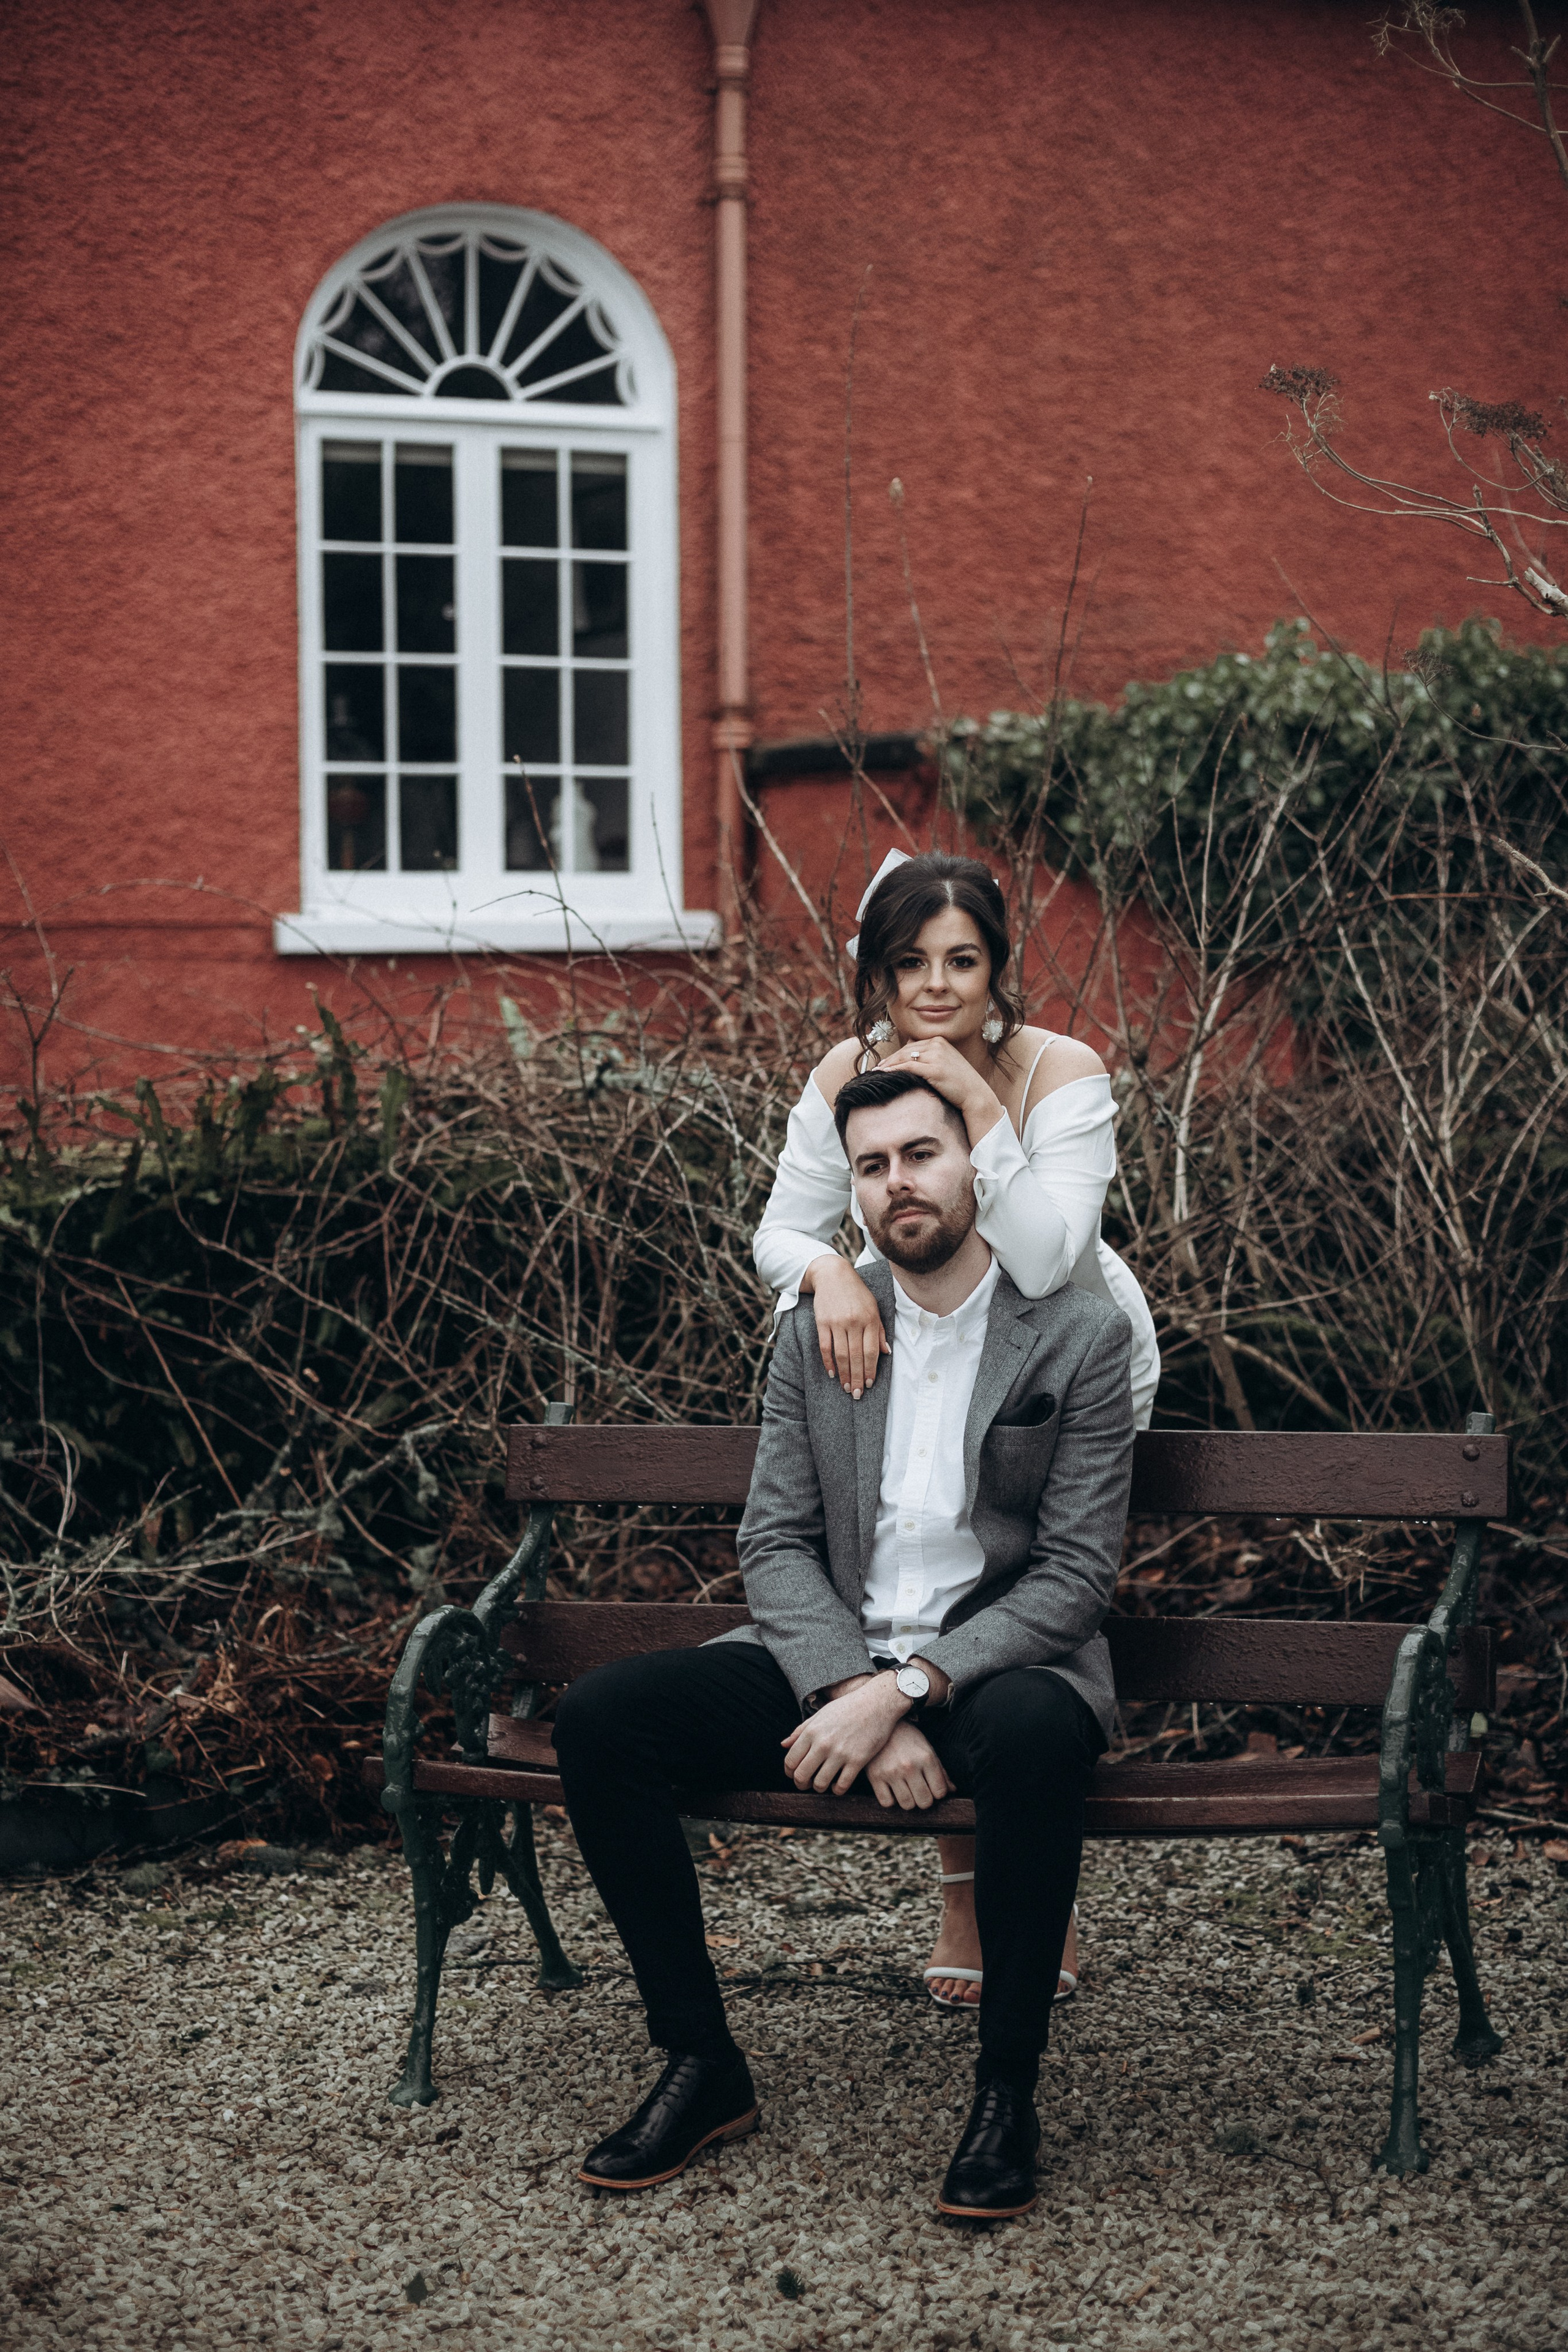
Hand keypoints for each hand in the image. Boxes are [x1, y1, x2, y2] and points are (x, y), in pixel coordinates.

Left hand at [780, 1672, 905, 1793]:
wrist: (876, 1703)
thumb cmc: (847, 1707)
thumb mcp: (820, 1714)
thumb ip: (800, 1730)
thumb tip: (783, 1745)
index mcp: (811, 1731)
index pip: (790, 1760)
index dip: (789, 1771)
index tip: (794, 1774)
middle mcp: (823, 1743)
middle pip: (801, 1775)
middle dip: (801, 1784)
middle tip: (805, 1784)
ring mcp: (840, 1753)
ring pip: (820, 1784)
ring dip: (819, 1787)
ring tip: (822, 1784)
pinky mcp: (857, 1761)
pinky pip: (842, 1785)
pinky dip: (837, 1790)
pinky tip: (837, 1785)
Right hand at [801, 1253, 889, 1397]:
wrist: (832, 1275)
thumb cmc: (856, 1293)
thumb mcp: (874, 1307)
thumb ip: (880, 1330)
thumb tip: (886, 1353)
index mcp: (870, 1319)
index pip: (871, 1351)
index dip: (871, 1370)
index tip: (870, 1384)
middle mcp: (854, 1322)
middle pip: (856, 1356)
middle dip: (858, 1378)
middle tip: (858, 1394)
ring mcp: (837, 1322)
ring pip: (841, 1355)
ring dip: (844, 1374)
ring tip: (847, 1388)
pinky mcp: (822, 1322)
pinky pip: (825, 1347)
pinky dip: (828, 1362)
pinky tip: (832, 1373)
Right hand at [865, 1721, 952, 1810]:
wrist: (879, 1722)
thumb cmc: (907, 1738)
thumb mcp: (927, 1749)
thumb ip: (940, 1771)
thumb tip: (952, 1791)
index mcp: (926, 1758)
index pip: (940, 1791)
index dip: (938, 1792)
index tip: (932, 1787)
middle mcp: (909, 1766)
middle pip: (924, 1802)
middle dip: (924, 1799)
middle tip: (919, 1791)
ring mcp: (891, 1772)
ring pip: (907, 1805)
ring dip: (908, 1801)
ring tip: (906, 1789)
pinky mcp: (875, 1776)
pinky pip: (887, 1803)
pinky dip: (890, 1800)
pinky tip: (892, 1789)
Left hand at [875, 1036, 1002, 1144]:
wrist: (975, 1095)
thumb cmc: (960, 1084)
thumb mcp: (945, 1064)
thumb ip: (930, 1058)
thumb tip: (909, 1060)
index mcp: (940, 1041)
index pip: (911, 1045)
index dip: (896, 1054)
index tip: (885, 1063)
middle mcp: (937, 1044)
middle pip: (906, 1050)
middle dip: (889, 1059)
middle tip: (877, 1068)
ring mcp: (936, 1055)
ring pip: (904, 1057)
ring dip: (888, 1065)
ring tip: (877, 1072)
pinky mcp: (934, 1068)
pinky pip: (908, 1067)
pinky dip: (894, 1070)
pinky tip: (885, 1075)